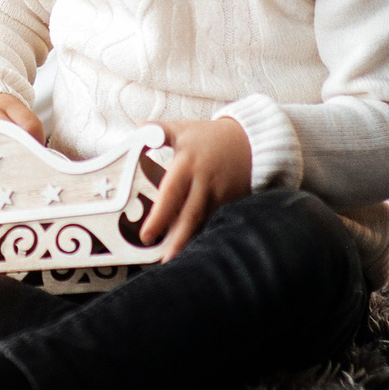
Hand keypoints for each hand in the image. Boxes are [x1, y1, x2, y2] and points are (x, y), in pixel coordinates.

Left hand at [140, 116, 251, 261]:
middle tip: (163, 260)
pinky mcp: (232, 202)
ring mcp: (220, 194)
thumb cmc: (211, 136)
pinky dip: (205, 235)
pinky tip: (196, 250)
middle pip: (189, 215)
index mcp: (187, 164)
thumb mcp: (182, 129)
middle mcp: (204, 181)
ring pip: (203, 222)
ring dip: (190, 242)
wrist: (251, 141)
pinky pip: (215, 220)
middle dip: (176, 240)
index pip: (171, 193)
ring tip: (176, 260)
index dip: (159, 217)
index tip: (146, 236)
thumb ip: (157, 130)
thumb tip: (137, 131)